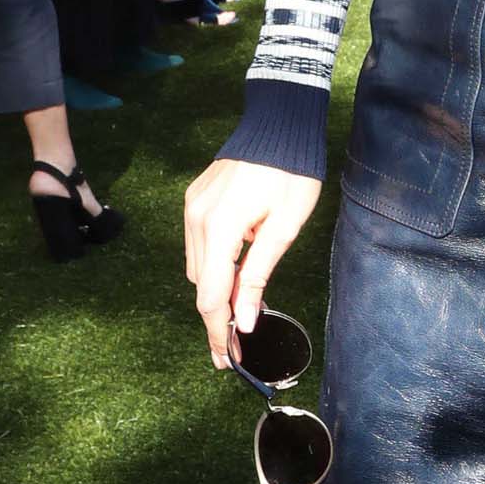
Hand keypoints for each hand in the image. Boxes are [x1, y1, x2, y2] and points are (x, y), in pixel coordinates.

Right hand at [185, 157, 321, 364]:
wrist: (278, 125)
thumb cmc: (292, 174)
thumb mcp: (285, 228)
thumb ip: (259, 276)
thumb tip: (245, 319)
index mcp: (221, 227)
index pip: (212, 294)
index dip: (218, 330)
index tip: (226, 358)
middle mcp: (197, 219)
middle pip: (201, 284)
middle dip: (218, 312)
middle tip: (239, 336)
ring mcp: (192, 208)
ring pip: (197, 267)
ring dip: (216, 287)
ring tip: (242, 302)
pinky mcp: (194, 200)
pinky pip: (198, 244)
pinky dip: (214, 263)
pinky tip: (236, 267)